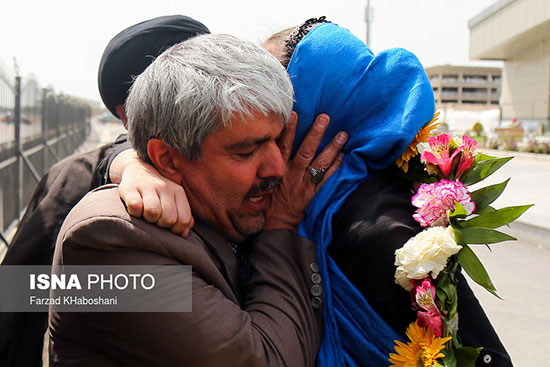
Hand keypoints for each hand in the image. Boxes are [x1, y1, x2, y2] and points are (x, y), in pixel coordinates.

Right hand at [110, 149, 193, 236]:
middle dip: (161, 225)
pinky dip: (134, 213)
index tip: (168, 226)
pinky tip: (135, 210)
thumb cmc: (159, 193)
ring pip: (153, 212)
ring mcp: (147, 187)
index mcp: (178, 192)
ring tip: (145, 215)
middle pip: (168, 219)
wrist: (137, 169)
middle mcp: (165, 188)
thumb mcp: (175, 201)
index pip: (183, 220)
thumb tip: (184, 234)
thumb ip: (184, 218)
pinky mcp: (130, 188)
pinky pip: (135, 206)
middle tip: (155, 219)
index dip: (175, 230)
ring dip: (148, 219)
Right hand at [264, 112, 346, 230]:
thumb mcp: (265, 177)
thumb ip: (272, 161)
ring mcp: (304, 183)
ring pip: (320, 163)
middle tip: (325, 118)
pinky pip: (326, 178)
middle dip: (315, 134)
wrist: (277, 221)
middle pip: (305, 151)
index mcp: (279, 168)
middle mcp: (292, 173)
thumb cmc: (270, 197)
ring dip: (332, 148)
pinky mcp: (313, 192)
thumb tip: (273, 140)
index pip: (283, 145)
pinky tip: (343, 156)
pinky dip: (335, 167)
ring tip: (343, 135)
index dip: (289, 130)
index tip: (294, 114)